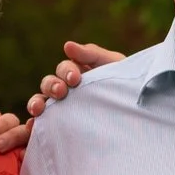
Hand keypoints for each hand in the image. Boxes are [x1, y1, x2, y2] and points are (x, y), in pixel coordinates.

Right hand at [0, 41, 128, 153]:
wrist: (141, 114)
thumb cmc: (127, 85)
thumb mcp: (114, 66)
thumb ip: (92, 55)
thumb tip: (66, 45)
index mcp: (77, 73)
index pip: (63, 69)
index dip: (66, 72)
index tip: (76, 79)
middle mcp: (66, 90)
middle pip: (48, 84)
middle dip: (52, 86)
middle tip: (62, 92)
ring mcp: (63, 109)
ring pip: (42, 103)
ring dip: (37, 103)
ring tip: (38, 110)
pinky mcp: (62, 127)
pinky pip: (44, 125)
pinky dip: (35, 125)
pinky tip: (33, 129)